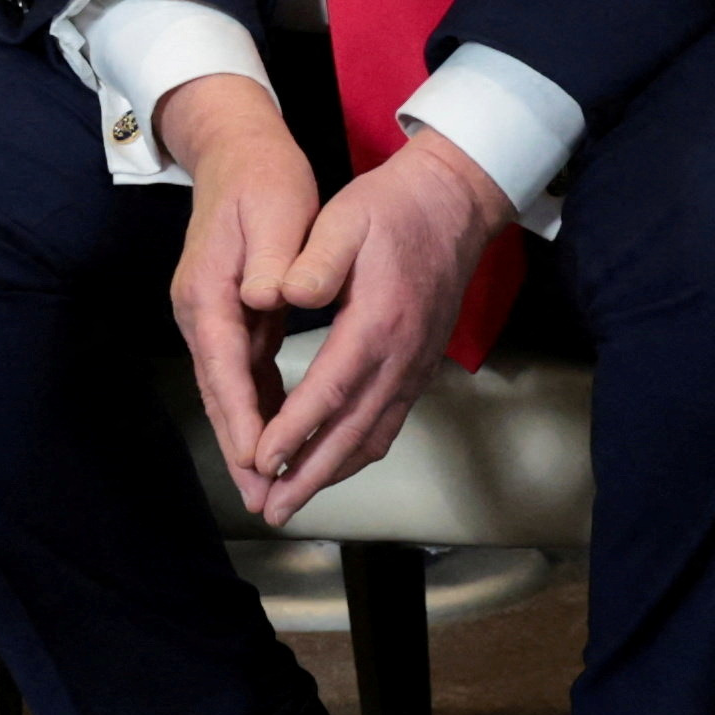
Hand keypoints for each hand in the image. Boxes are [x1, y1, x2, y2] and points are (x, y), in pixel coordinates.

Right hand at [159, 74, 320, 520]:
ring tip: (271, 486)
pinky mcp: (230, 316)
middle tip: (266, 498)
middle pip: (220, 392)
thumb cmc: (260, 177)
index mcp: (209, 291)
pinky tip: (276, 439)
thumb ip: (270, 258)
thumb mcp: (273, 208)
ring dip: (249, 438)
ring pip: (230, 390)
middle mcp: (201, 311)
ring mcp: (212, 316)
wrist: (236, 149)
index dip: (242, 418)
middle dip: (241, 447)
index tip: (259, 460)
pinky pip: (243, 374)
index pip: (224, 366)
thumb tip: (268, 298)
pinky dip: (257, 409)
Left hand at [246, 125, 513, 530]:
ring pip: (373, 436)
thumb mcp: (344, 219)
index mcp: (376, 323)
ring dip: (333, 473)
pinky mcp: (419, 367)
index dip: (295, 431)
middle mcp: (401, 357)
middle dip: (310, 476)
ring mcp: (415, 366)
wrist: (454, 203)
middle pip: (353, 433)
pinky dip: (356, 451)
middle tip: (274, 510)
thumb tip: (281, 295)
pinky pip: (387, 423)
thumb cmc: (391, 209)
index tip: (261, 462)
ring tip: (293, 500)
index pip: (329, 390)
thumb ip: (313, 261)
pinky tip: (330, 465)